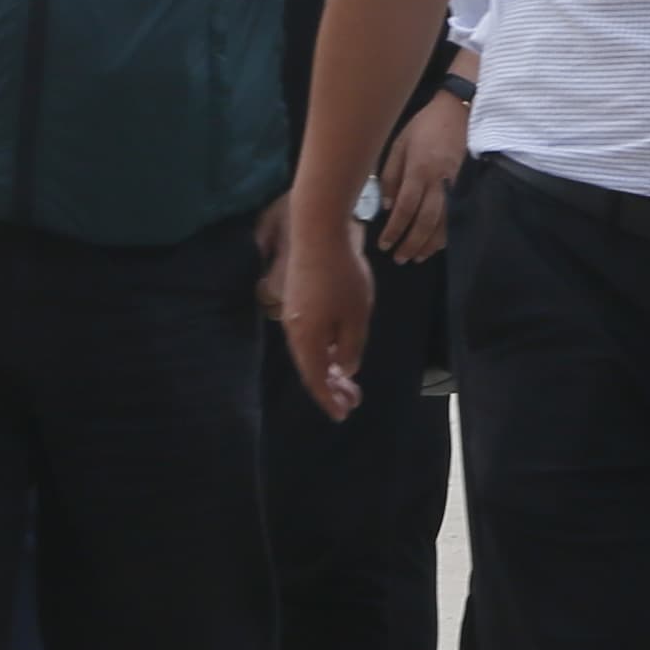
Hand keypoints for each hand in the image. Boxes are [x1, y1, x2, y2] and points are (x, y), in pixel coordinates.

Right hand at [277, 202, 374, 419]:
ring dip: (328, 368)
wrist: (318, 234)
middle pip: (311, 369)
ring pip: (310, 352)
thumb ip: (351, 348)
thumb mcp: (356, 317)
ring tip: (347, 378)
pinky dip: (323, 349)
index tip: (343, 415)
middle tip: (353, 399)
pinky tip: (337, 348)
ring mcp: (292, 315)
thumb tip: (344, 367)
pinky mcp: (296, 300)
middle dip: (331, 387)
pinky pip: (309, 336)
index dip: (330, 400)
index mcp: (307, 341)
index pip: (317, 381)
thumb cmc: (342, 277)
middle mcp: (294, 332)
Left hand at [376, 87, 469, 259]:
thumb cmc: (425, 127)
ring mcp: (456, 185)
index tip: (384, 244)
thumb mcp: (399, 144)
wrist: (459, 111)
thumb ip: (390, 175)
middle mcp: (438, 181)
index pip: (405, 208)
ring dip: (429, 244)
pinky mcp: (467, 186)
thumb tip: (387, 206)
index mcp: (419, 169)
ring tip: (416, 257)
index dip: (394, 229)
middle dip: (411, 243)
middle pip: (425, 222)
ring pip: (444, 224)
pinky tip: (436, 244)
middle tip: (398, 258)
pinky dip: (446, 234)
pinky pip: (457, 217)